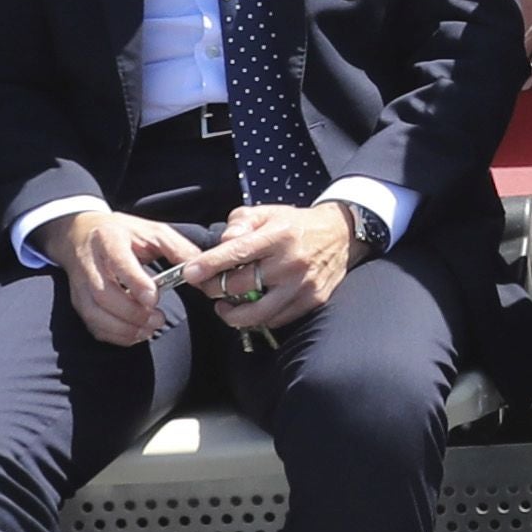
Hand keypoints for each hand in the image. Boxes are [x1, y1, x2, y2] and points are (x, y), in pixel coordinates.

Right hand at [48, 205, 211, 347]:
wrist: (80, 234)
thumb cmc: (124, 234)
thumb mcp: (154, 232)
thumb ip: (180, 250)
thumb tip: (203, 274)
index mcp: (110, 239)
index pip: (119, 262)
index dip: (135, 282)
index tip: (154, 299)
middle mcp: (90, 263)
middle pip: (104, 294)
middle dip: (132, 313)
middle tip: (158, 320)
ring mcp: (80, 284)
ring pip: (94, 313)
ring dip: (123, 328)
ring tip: (149, 330)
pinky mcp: (78, 301)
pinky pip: (93, 325)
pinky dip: (114, 335)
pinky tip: (135, 334)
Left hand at [184, 201, 360, 336]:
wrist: (341, 235)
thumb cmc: (296, 225)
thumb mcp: (268, 212)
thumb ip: (240, 222)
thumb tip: (224, 241)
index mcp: (279, 235)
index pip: (237, 252)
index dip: (210, 265)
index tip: (190, 273)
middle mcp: (291, 262)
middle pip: (242, 286)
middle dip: (216, 289)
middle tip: (207, 287)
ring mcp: (303, 285)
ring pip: (257, 313)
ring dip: (233, 314)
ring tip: (224, 306)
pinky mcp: (312, 301)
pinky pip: (276, 319)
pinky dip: (258, 318)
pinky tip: (250, 309)